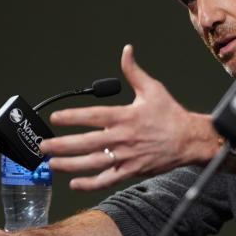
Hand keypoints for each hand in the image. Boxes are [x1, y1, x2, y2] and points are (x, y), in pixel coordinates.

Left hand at [42, 44, 207, 190]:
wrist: (190, 140)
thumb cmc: (171, 115)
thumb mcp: (153, 89)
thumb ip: (134, 71)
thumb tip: (126, 51)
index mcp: (126, 116)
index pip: (93, 116)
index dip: (72, 117)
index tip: (56, 117)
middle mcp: (124, 137)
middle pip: (87, 143)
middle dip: (62, 145)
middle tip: (45, 146)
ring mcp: (127, 156)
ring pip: (93, 163)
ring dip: (70, 165)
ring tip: (53, 164)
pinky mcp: (132, 170)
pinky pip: (107, 179)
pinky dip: (90, 183)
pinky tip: (75, 183)